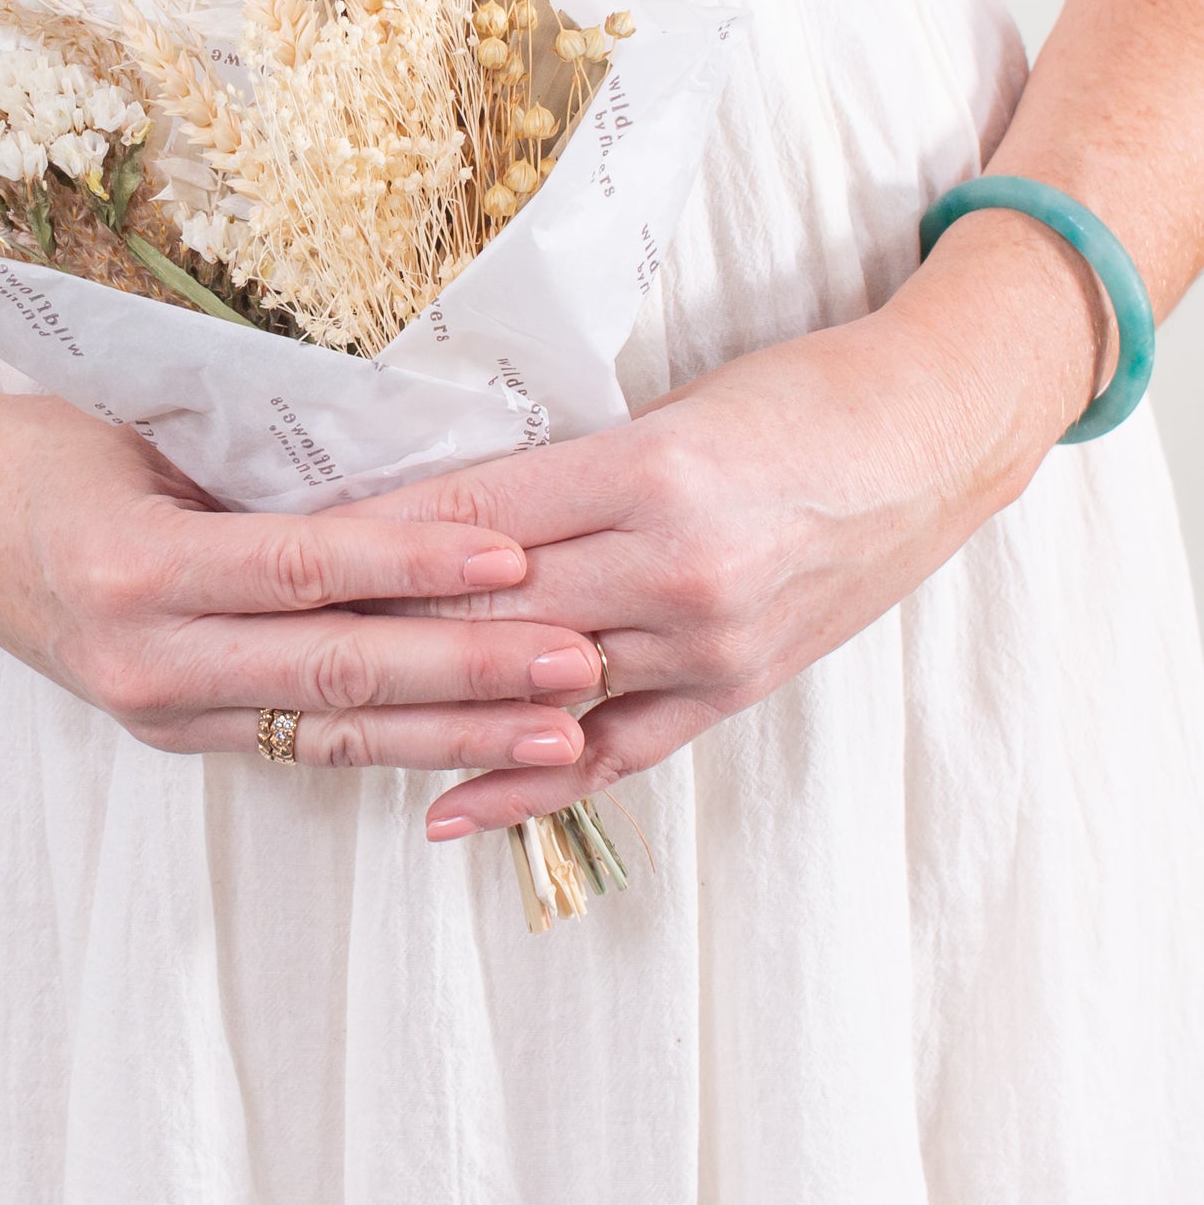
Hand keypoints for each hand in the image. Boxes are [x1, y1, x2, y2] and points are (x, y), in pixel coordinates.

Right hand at [0, 386, 606, 771]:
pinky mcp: (176, 734)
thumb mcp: (143, 436)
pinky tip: (478, 743)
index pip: (302, 572)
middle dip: (466, 671)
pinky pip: (304, 745)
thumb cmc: (45, 452)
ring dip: (454, 732)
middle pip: (335, 672)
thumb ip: (258, 475)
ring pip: (333, 732)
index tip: (513, 556)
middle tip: (578, 660)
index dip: (411, 569)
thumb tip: (406, 469)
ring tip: (560, 729)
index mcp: (133, 569)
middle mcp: (146, 659)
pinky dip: (395, 745)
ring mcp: (161, 711)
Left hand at [335, 211, 1106, 833]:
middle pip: (488, 610)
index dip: (367, 540)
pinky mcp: (734, 689)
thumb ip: (564, 465)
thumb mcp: (671, 406)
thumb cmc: (799, 396)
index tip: (281, 549)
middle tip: (267, 639)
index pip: (471, 519)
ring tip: (319, 719)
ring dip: (429, 703)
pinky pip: (616, 752)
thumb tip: (440, 508)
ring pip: (537, 686)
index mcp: (647, 471)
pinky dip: (529, 785)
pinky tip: (446, 808)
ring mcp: (708, 642)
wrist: (936, 435)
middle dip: (373, 626)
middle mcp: (673, 565)